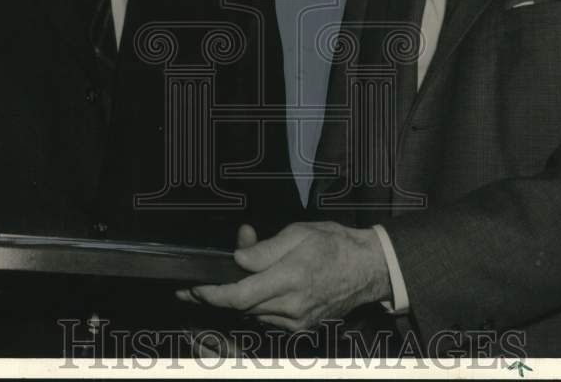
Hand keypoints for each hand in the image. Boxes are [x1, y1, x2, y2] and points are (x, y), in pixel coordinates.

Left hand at [176, 221, 390, 330]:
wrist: (368, 268)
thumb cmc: (334, 244)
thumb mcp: (298, 233)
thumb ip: (265, 249)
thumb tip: (238, 259)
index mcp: (291, 279)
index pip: (239, 296)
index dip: (211, 295)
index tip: (193, 288)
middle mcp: (292, 306)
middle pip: (241, 308)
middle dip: (218, 294)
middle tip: (202, 279)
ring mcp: (297, 321)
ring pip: (253, 313)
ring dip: (239, 297)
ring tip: (240, 273)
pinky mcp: (302, 327)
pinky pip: (268, 318)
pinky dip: (257, 304)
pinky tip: (259, 287)